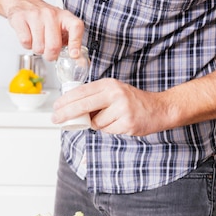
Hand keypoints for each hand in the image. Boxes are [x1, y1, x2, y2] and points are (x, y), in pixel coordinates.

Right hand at [6, 0, 83, 60]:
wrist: (22, 1)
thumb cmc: (43, 17)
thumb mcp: (60, 24)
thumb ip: (69, 40)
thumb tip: (77, 58)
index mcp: (64, 16)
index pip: (76, 27)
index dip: (75, 43)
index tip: (74, 54)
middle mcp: (51, 14)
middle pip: (54, 46)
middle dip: (50, 55)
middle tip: (48, 51)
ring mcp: (35, 15)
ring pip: (39, 47)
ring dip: (38, 50)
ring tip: (37, 40)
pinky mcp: (20, 18)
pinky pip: (26, 42)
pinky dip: (27, 45)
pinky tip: (29, 36)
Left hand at [52, 78, 168, 135]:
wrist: (159, 109)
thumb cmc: (133, 101)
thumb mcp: (114, 92)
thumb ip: (95, 97)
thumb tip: (71, 108)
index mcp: (109, 84)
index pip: (81, 92)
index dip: (65, 101)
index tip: (55, 108)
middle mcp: (115, 94)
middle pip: (82, 105)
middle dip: (66, 114)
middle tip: (56, 120)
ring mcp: (122, 109)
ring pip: (95, 122)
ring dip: (97, 124)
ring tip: (111, 119)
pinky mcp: (127, 123)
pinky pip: (107, 130)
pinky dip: (109, 129)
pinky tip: (119, 124)